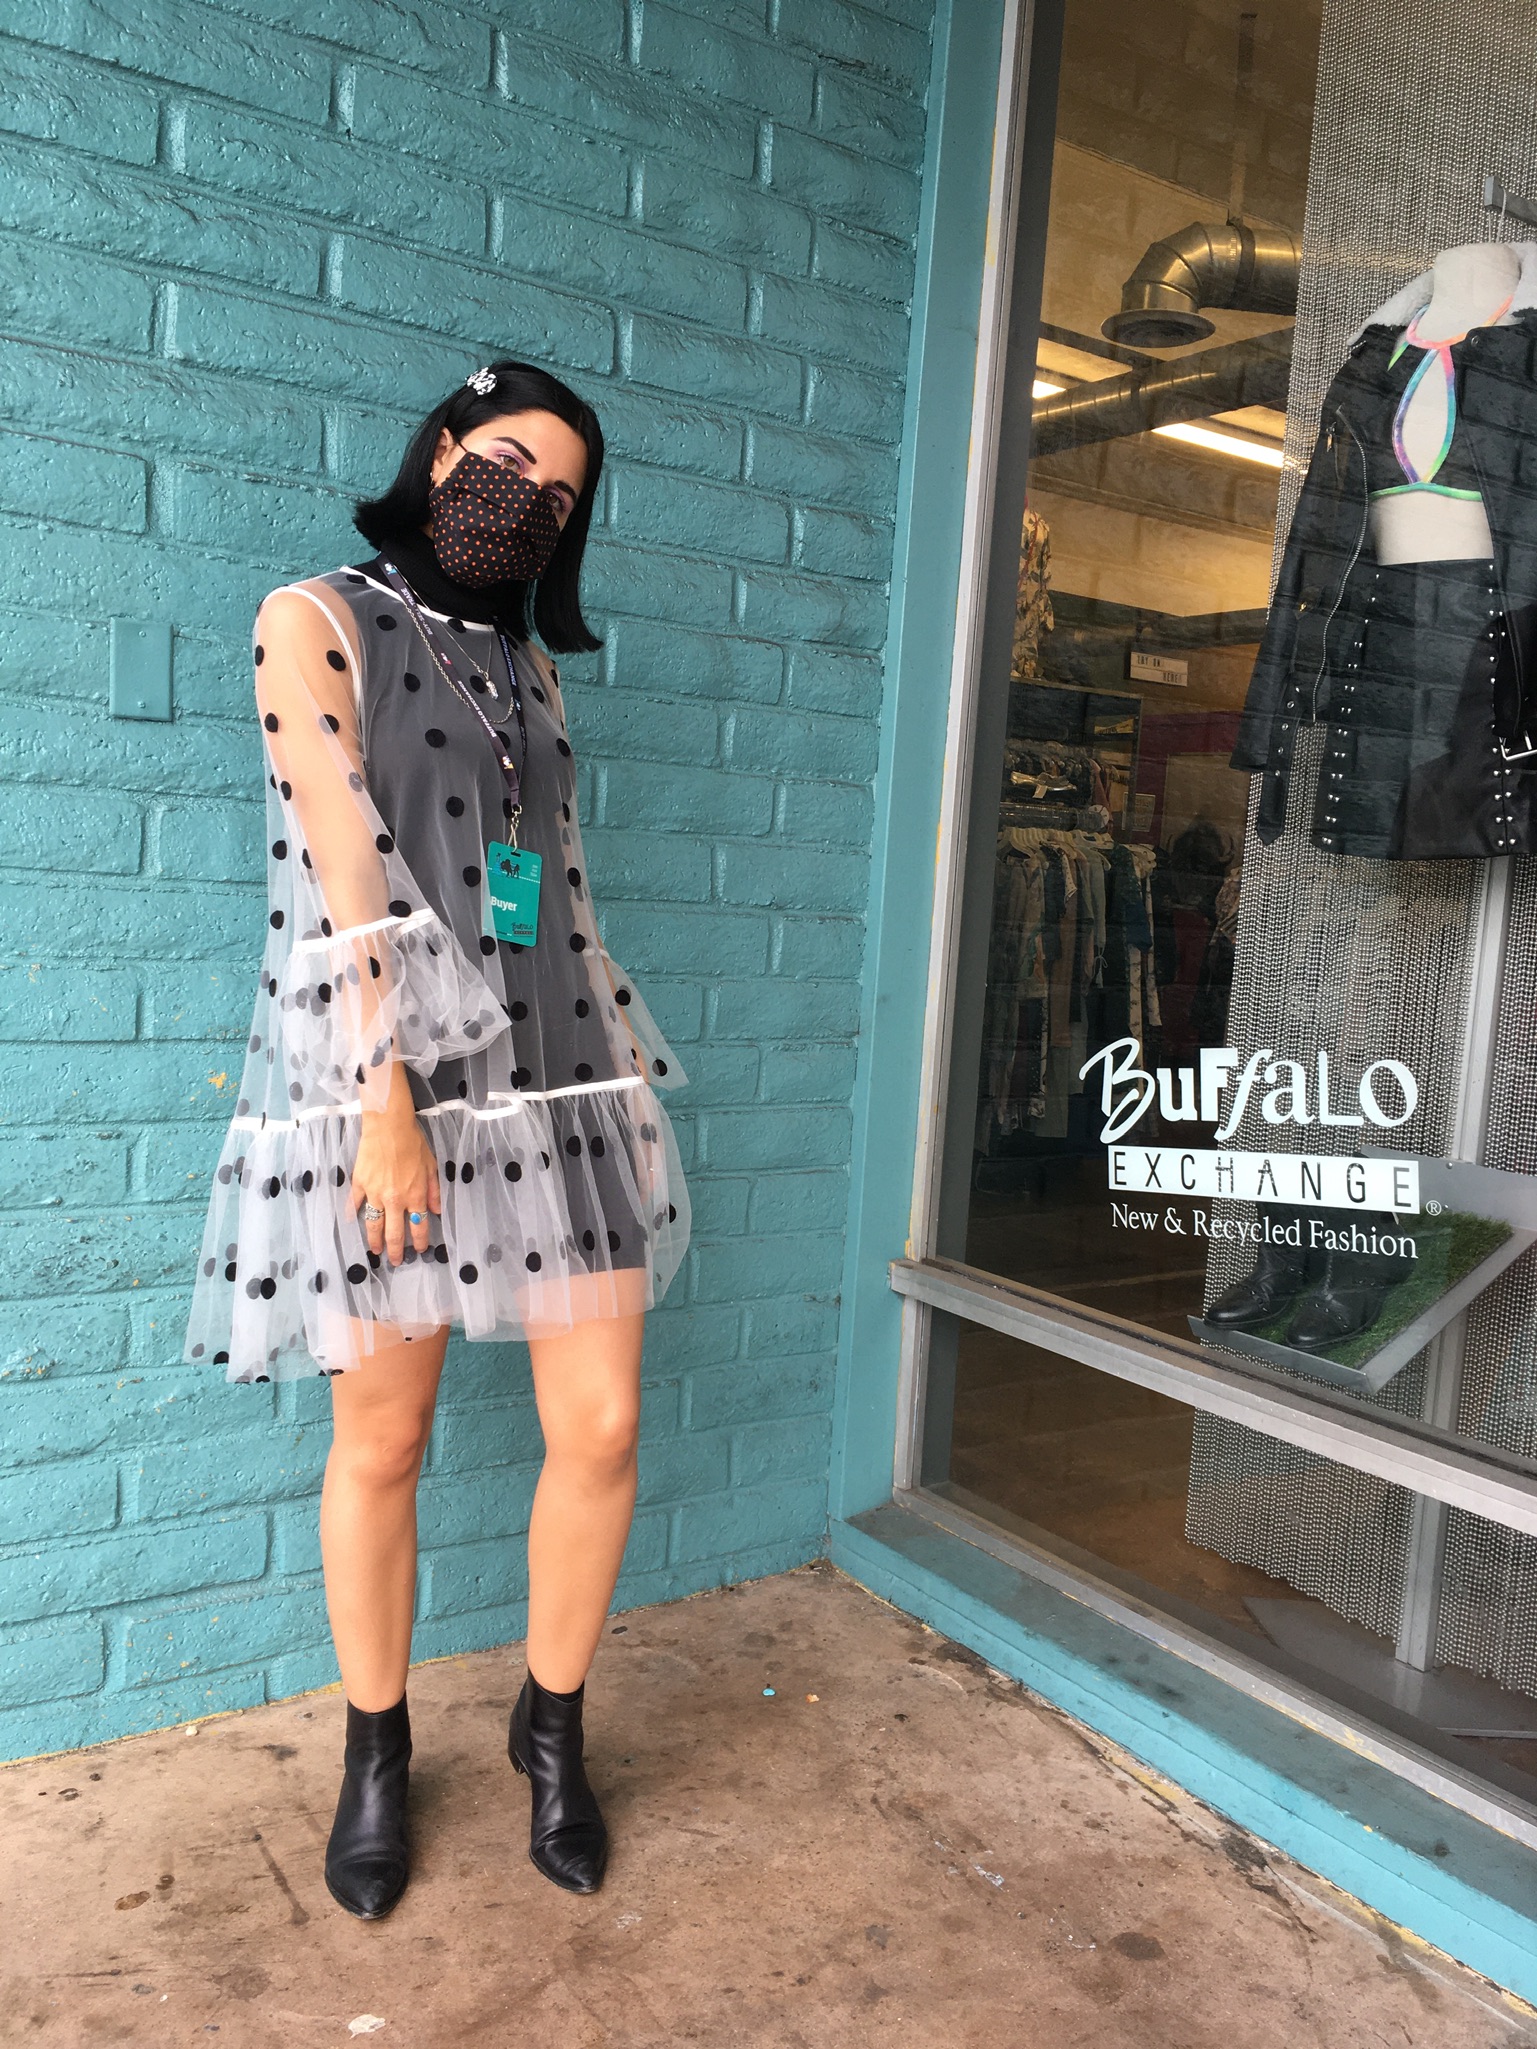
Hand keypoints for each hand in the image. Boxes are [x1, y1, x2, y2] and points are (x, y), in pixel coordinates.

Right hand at [350, 1086, 440, 1265]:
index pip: (419, 1226)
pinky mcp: (359, 1185)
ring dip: (375, 1241)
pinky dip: (355, 1214)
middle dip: (397, 1251)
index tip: (419, 1250)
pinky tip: (354, 1223)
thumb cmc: (413, 1142)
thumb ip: (434, 1190)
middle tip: (397, 1261)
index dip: (419, 1241)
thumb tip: (437, 1211)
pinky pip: (356, 1204)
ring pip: (374, 1225)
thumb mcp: (431, 1166)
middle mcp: (395, 1200)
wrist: (388, 1126)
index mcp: (415, 1195)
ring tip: (375, 1251)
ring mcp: (375, 1194)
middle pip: (394, 1233)